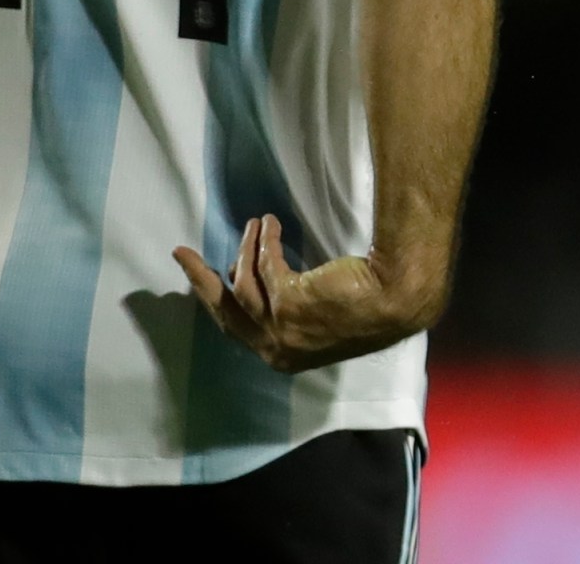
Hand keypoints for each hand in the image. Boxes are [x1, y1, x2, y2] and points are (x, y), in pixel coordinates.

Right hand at [173, 215, 431, 373]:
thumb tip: (262, 278)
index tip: (205, 279)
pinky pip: (264, 266)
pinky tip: (270, 224)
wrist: (397, 299)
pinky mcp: (287, 303)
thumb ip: (290, 310)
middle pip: (224, 311)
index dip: (216, 302)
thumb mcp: (319, 318)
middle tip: (182, 254)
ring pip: (241, 284)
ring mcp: (280, 330)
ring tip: (254, 223)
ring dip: (245, 249)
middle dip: (200, 280)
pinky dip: (264, 242)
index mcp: (283, 356)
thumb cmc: (370, 305)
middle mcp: (276, 349)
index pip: (236, 329)